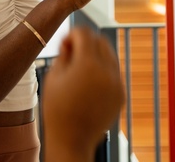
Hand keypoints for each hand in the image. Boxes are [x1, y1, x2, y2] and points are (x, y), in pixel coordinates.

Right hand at [42, 26, 123, 161]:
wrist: (71, 140)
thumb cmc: (57, 109)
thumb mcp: (53, 77)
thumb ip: (64, 54)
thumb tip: (71, 44)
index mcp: (88, 64)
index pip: (85, 33)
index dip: (72, 34)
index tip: (65, 44)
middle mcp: (107, 71)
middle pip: (101, 41)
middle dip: (86, 42)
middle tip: (72, 54)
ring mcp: (117, 84)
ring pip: (110, 56)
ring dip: (96, 55)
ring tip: (80, 69)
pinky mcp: (120, 95)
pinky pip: (114, 73)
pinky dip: (103, 70)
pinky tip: (89, 82)